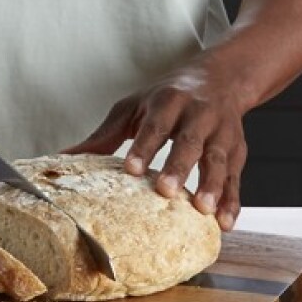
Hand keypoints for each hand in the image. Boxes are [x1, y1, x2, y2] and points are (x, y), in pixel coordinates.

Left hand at [63, 63, 246, 230]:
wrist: (220, 78)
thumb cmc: (166, 98)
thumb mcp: (133, 108)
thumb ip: (104, 136)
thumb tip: (63, 157)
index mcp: (168, 102)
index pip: (154, 126)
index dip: (143, 147)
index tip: (130, 169)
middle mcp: (198, 115)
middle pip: (189, 142)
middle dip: (178, 166)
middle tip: (165, 191)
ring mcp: (222, 132)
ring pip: (218, 159)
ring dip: (212, 185)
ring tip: (201, 209)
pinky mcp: (238, 150)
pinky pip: (237, 177)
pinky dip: (233, 200)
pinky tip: (224, 222)